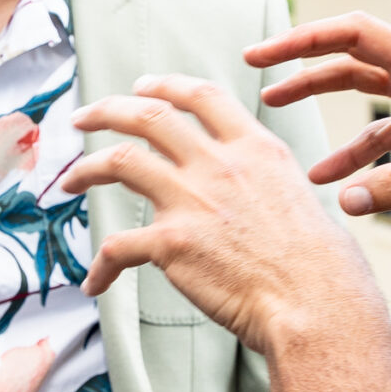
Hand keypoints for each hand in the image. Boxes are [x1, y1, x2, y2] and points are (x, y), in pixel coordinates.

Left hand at [61, 75, 382, 356]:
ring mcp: (192, 200)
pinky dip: (100, 266)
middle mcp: (220, 164)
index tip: (141, 87)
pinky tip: (95, 283)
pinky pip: (117, 246)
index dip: (164, 86)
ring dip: (85, 169)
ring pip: (120, 162)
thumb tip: (259, 194)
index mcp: (256, 149)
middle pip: (149, 116)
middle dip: (107, 110)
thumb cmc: (323, 270)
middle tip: (83, 117)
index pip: (202, 97)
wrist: (316, 305)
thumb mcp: (301, 199)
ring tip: (67, 181)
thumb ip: (268, 184)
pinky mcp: (171, 243)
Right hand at [249, 13, 390, 216]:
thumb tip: (346, 202)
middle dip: (301, 64)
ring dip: (319, 101)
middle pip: (348, 57)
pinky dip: (353, 152)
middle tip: (256, 71)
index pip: (355, 34)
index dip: (305, 39)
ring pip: (359, 91)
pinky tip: (332, 180)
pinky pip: (379, 133)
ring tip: (273, 114)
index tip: (264, 53)